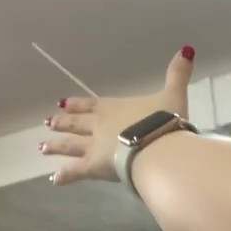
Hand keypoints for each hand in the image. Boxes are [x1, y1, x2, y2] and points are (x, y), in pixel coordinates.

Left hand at [42, 46, 195, 184]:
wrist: (157, 147)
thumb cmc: (164, 122)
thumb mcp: (174, 95)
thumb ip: (177, 74)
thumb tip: (187, 50)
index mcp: (113, 107)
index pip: (90, 104)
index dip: (77, 104)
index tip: (61, 104)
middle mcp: (98, 125)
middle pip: (76, 124)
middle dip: (62, 123)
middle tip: (47, 124)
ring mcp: (93, 146)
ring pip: (70, 146)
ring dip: (56, 146)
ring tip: (42, 148)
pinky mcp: (93, 167)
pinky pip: (75, 172)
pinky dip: (64, 176)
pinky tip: (54, 180)